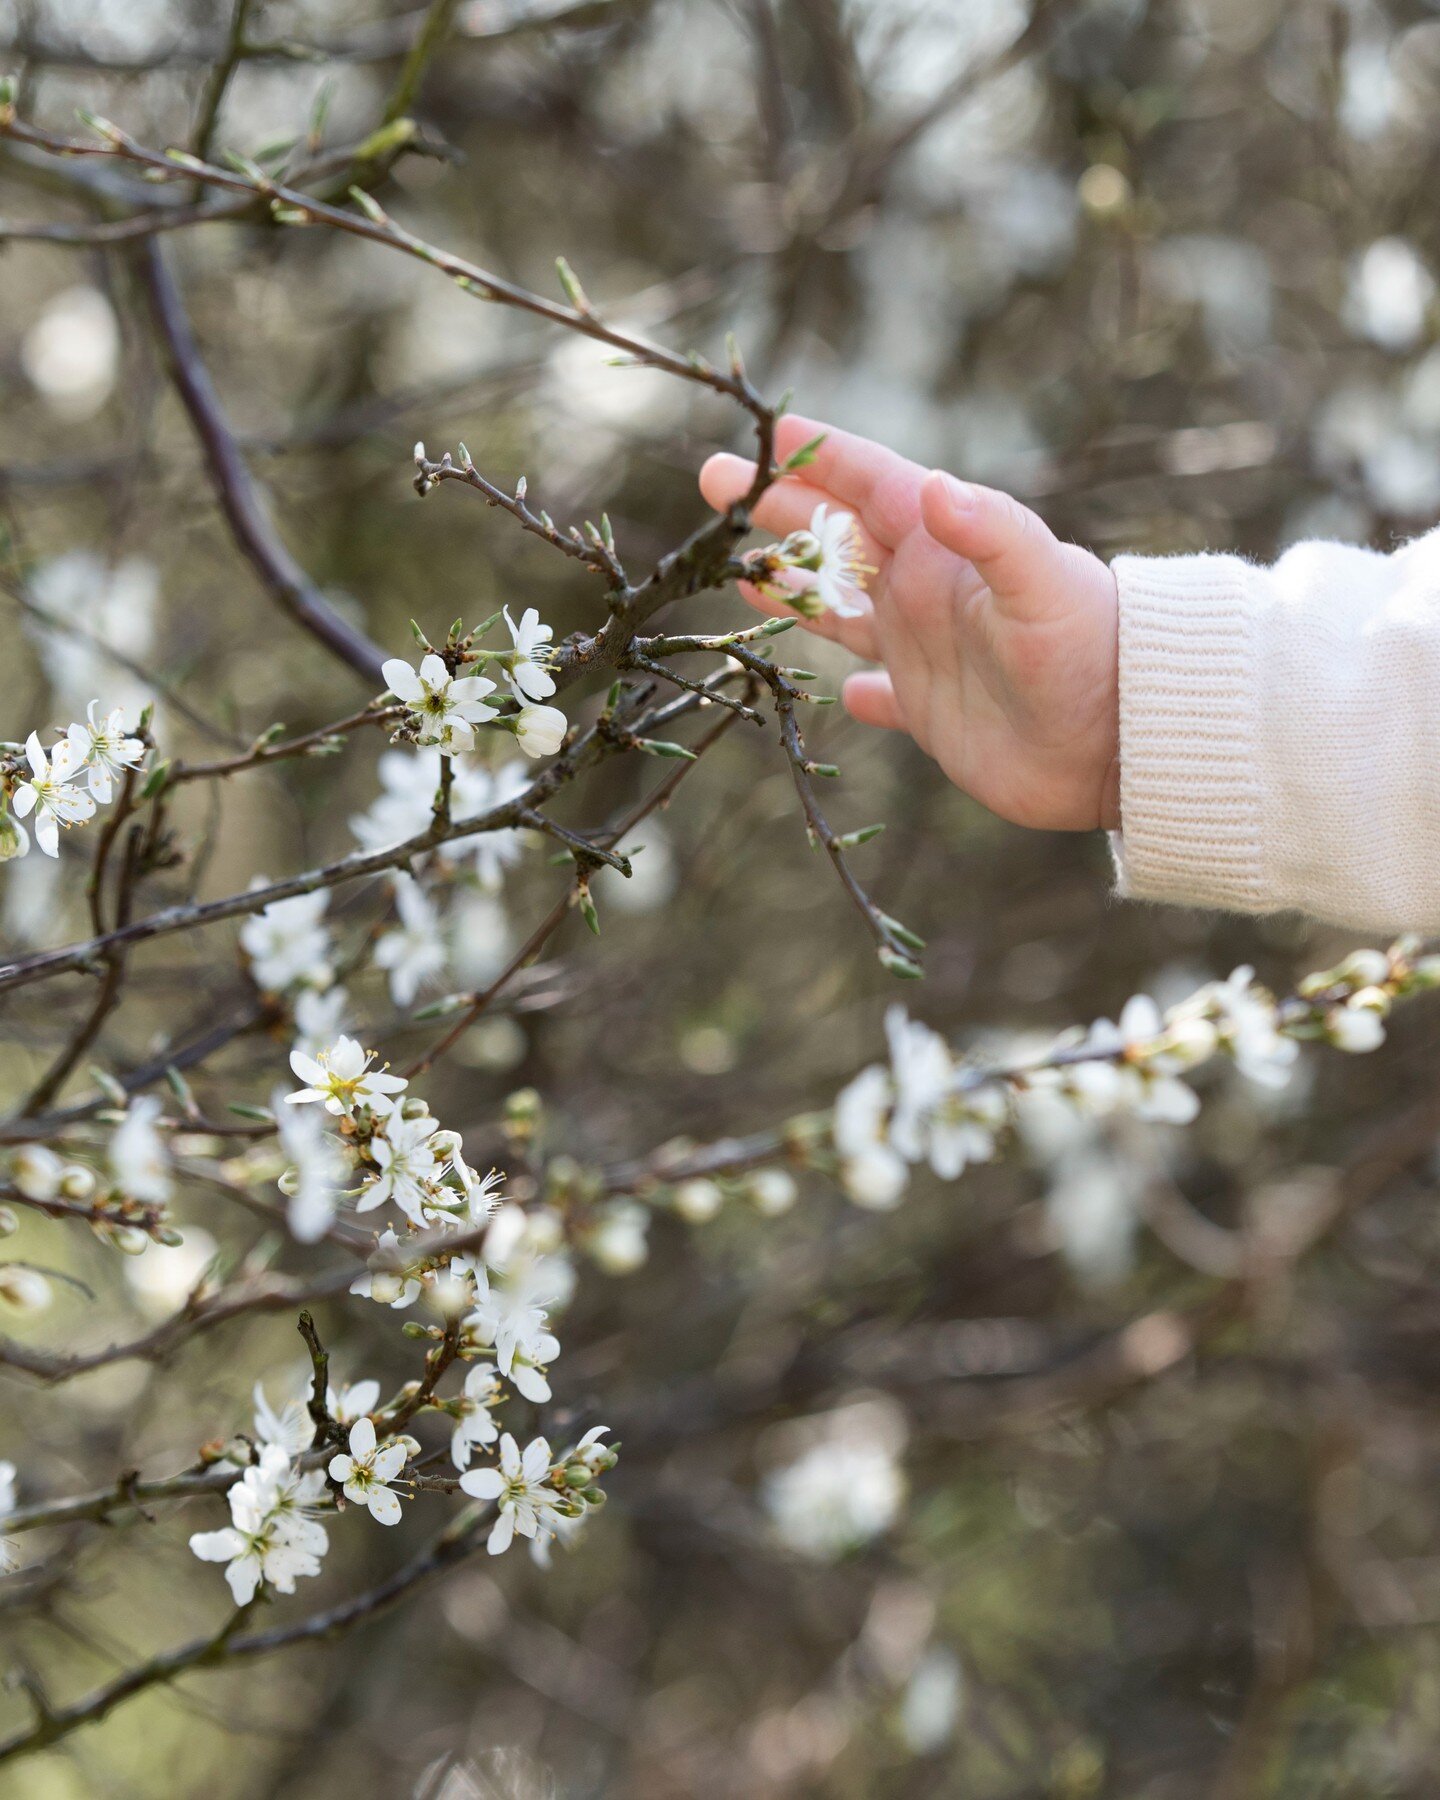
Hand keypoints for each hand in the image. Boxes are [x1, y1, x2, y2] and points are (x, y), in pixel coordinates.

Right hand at [700, 417, 1121, 831]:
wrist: (1130, 738)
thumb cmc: (1094, 649)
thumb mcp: (1046, 583)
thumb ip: (992, 532)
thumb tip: (932, 488)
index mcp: (946, 548)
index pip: (872, 484)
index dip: (820, 456)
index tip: (766, 430)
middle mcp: (927, 592)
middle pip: (837, 539)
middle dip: (777, 509)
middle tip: (714, 482)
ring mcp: (926, 651)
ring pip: (841, 610)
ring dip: (793, 589)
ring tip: (739, 569)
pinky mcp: (933, 712)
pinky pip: (880, 693)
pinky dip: (857, 691)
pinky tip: (842, 693)